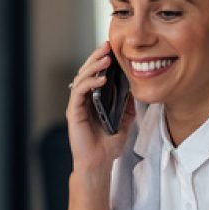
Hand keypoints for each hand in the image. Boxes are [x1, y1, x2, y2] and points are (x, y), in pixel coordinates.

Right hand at [66, 42, 137, 172]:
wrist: (99, 163)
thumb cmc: (108, 146)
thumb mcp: (125, 121)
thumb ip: (128, 105)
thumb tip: (134, 88)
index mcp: (94, 100)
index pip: (95, 74)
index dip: (102, 60)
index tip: (113, 49)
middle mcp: (83, 100)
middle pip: (86, 71)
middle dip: (97, 57)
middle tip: (108, 46)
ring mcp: (77, 105)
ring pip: (81, 78)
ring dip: (93, 66)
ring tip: (106, 59)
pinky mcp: (74, 112)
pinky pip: (79, 92)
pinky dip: (89, 82)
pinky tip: (101, 79)